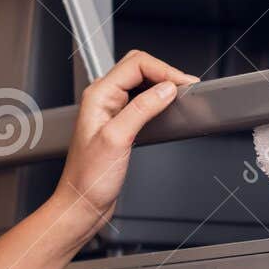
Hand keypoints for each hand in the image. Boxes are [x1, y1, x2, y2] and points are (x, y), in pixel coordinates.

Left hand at [52, 49, 199, 241]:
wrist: (82, 204)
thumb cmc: (89, 179)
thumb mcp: (117, 139)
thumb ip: (142, 109)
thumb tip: (166, 89)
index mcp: (98, 95)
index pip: (136, 64)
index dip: (164, 70)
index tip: (184, 83)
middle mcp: (103, 99)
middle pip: (139, 67)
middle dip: (165, 72)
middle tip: (186, 86)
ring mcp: (111, 110)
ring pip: (141, 82)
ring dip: (162, 84)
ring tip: (180, 95)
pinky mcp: (120, 124)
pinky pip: (142, 101)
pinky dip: (158, 100)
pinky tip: (167, 109)